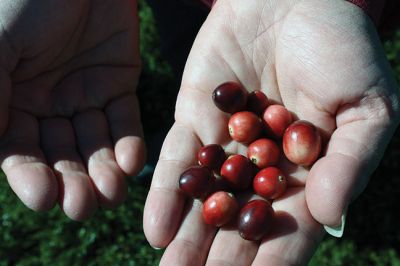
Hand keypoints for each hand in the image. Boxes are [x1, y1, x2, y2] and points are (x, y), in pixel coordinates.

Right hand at [0, 0, 144, 219]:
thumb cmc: (22, 0)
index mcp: (11, 100)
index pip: (19, 152)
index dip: (31, 177)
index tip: (45, 198)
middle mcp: (48, 104)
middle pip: (61, 155)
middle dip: (72, 182)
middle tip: (83, 207)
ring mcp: (85, 94)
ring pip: (95, 144)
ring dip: (103, 172)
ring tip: (112, 194)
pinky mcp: (119, 83)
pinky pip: (124, 119)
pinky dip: (128, 142)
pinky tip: (130, 162)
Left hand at [143, 0, 399, 263]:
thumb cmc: (342, 48)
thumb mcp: (367, 105)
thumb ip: (349, 162)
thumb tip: (326, 216)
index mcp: (308, 173)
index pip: (288, 229)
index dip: (271, 262)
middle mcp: (263, 167)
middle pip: (239, 223)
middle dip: (219, 260)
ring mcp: (227, 146)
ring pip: (205, 201)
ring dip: (188, 238)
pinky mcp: (196, 120)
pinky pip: (179, 162)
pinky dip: (168, 193)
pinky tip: (155, 228)